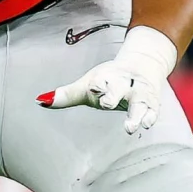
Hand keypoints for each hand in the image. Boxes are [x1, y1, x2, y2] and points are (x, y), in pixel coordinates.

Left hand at [38, 25, 177, 135]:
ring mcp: (138, 94)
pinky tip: (146, 124)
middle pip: (117, 90)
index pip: (99, 82)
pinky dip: (150, 117)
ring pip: (137, 103)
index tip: (94, 87)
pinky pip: (152, 111)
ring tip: (130, 127)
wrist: (143, 63)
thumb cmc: (110, 79)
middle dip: (112, 96)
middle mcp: (122, 85)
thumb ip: (66, 95)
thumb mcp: (87, 85)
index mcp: (104, 79)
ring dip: (134, 114)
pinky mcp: (151, 103)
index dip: (97, 85)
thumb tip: (40, 101)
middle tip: (107, 103)